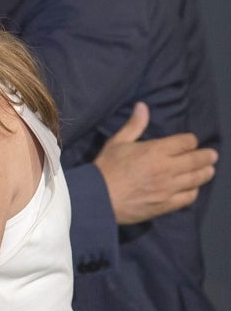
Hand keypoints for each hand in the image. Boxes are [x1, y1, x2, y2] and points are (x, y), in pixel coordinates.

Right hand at [94, 102, 216, 223]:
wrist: (97, 198)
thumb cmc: (105, 168)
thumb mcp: (117, 143)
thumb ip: (134, 125)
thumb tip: (142, 106)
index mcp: (155, 150)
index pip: (186, 142)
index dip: (190, 141)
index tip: (188, 142)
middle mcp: (166, 168)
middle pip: (197, 159)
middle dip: (207, 156)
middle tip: (211, 155)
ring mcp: (168, 188)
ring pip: (197, 178)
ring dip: (205, 172)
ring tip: (208, 170)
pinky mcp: (166, 204)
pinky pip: (189, 196)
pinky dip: (194, 190)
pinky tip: (192, 188)